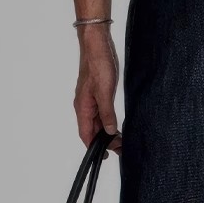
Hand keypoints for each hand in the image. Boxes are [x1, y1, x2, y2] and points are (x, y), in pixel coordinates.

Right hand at [74, 25, 121, 153]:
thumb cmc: (98, 65)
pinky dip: (108, 121)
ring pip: (97, 122)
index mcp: (83, 107)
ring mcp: (90, 100)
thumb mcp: (105, 91)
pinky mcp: (97, 93)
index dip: (93, 147)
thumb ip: (106, 113)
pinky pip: (101, 112)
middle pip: (92, 130)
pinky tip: (116, 124)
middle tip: (120, 148)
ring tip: (120, 139)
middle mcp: (84, 106)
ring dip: (106, 131)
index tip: (104, 157)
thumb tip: (108, 131)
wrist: (97, 45)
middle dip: (104, 141)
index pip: (86, 134)